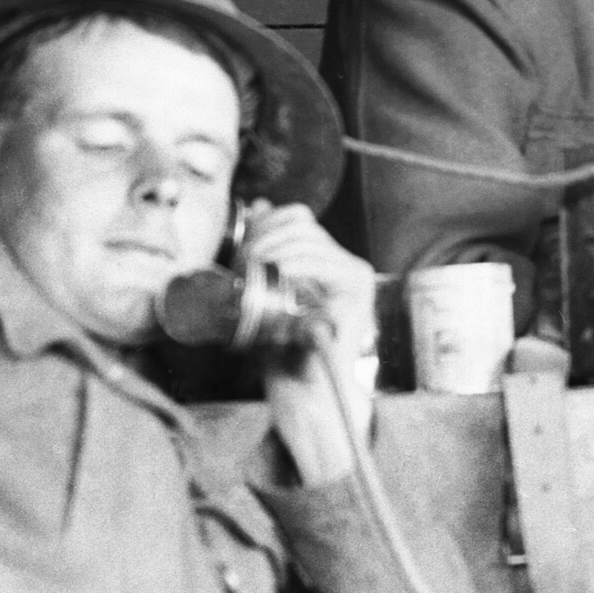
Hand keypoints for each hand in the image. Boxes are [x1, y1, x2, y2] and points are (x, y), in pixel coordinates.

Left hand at [240, 203, 377, 482]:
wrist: (300, 388)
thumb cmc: (280, 344)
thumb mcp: (266, 288)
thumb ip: (266, 247)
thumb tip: (258, 203)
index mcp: (330, 259)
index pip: (297, 218)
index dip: (265, 223)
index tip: (238, 249)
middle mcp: (348, 264)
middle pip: (301, 225)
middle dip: (262, 239)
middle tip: (238, 266)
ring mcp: (355, 278)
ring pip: (306, 240)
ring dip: (271, 252)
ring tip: (249, 274)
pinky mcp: (356, 294)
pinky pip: (317, 264)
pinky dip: (289, 266)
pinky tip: (272, 278)